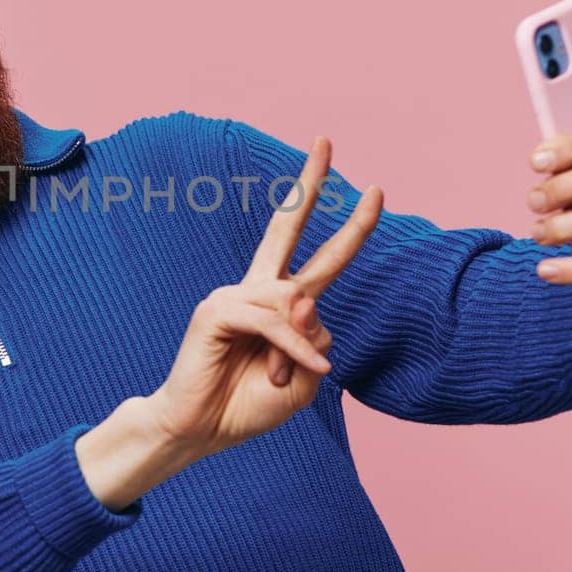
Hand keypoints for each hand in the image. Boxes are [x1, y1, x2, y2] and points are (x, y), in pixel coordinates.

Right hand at [148, 137, 383, 459]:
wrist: (199, 431)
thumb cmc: (247, 406)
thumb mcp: (305, 382)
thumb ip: (316, 342)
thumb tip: (303, 302)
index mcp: (280, 305)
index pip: (317, 256)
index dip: (348, 227)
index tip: (372, 190)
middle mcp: (257, 291)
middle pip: (286, 228)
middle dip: (308, 182)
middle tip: (326, 140)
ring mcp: (233, 296)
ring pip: (292, 304)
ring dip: (296, 352)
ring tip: (278, 380)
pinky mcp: (215, 311)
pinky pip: (270, 322)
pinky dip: (287, 350)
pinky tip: (281, 373)